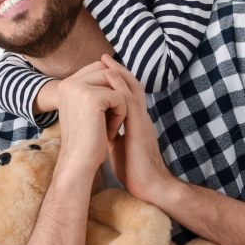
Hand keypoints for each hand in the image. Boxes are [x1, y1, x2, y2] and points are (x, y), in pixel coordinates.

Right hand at [55, 60, 127, 168]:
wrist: (78, 162)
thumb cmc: (86, 140)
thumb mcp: (86, 110)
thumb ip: (93, 90)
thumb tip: (112, 72)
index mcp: (66, 85)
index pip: (98, 68)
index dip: (111, 86)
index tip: (105, 112)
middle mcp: (69, 83)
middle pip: (109, 73)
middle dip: (116, 94)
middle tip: (109, 120)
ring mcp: (79, 88)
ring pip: (116, 84)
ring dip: (120, 104)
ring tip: (111, 125)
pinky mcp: (92, 98)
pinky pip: (121, 98)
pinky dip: (121, 115)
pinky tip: (110, 131)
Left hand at [99, 56, 173, 201]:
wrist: (149, 188)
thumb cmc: (134, 171)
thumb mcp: (117, 148)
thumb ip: (110, 134)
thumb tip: (94, 127)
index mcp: (135, 123)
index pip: (126, 96)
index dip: (115, 82)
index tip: (101, 69)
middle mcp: (141, 118)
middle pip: (131, 87)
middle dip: (117, 71)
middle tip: (104, 57)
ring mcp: (142, 121)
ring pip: (133, 90)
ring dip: (119, 73)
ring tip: (105, 60)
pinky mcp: (140, 128)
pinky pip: (130, 102)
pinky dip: (119, 87)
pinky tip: (108, 78)